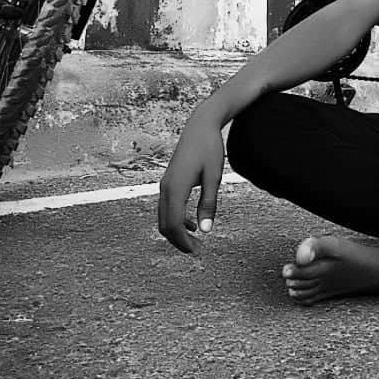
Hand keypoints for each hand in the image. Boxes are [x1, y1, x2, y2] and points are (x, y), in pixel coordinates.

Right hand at [158, 111, 225, 253]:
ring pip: (164, 217)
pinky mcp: (169, 182)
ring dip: (177, 232)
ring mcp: (165, 184)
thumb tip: (206, 230)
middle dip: (179, 241)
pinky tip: (193, 225)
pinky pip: (167, 207)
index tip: (197, 252)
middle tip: (197, 252)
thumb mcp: (214, 177)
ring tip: (196, 242)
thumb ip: (209, 203)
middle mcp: (165, 188)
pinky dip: (177, 220)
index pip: (173, 224)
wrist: (200, 126)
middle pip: (164, 224)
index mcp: (175, 188)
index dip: (183, 242)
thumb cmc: (210, 149)